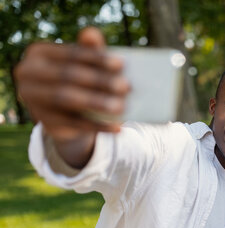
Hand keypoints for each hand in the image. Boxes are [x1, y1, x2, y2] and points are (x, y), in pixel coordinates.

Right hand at [14, 27, 129, 141]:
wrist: (66, 116)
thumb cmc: (78, 81)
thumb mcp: (84, 65)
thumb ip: (89, 49)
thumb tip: (92, 33)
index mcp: (37, 53)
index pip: (70, 53)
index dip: (95, 58)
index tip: (121, 63)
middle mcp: (28, 75)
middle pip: (68, 76)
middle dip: (99, 81)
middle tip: (126, 86)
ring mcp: (32, 100)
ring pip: (68, 99)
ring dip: (97, 102)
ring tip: (121, 106)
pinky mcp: (45, 122)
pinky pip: (74, 124)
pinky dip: (98, 125)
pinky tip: (117, 127)